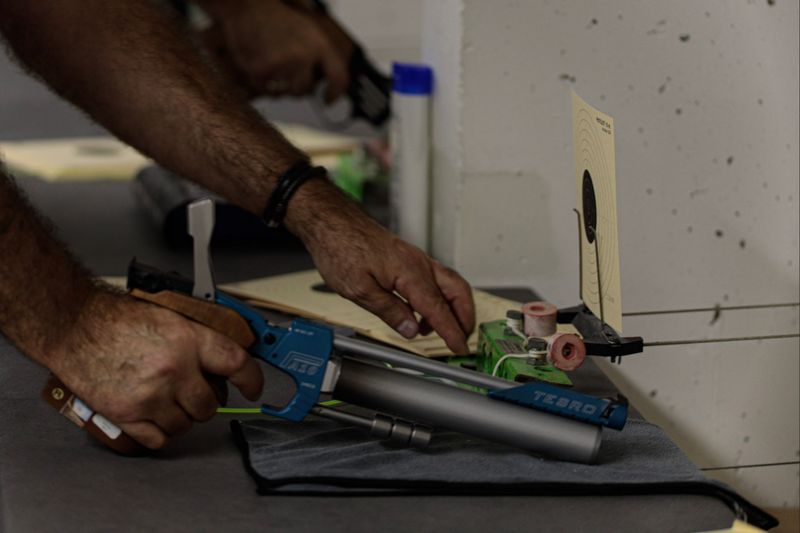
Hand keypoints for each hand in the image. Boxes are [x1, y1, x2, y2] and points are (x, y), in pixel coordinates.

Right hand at [50, 290, 263, 449]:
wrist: (73, 326)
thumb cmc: (116, 319)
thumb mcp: (169, 317)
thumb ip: (197, 340)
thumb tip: (223, 362)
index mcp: (188, 340)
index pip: (237, 363)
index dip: (252, 380)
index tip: (254, 389)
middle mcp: (174, 369)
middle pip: (210, 405)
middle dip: (204, 400)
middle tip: (192, 391)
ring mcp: (150, 395)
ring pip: (186, 424)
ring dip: (181, 416)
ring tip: (166, 399)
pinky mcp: (127, 414)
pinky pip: (158, 439)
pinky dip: (159, 432)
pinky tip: (152, 415)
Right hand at [200, 0, 349, 101]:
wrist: (249, 6)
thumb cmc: (278, 19)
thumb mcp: (310, 33)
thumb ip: (320, 56)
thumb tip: (324, 82)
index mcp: (319, 45)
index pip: (338, 77)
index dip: (335, 92)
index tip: (328, 99)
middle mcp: (302, 56)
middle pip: (304, 90)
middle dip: (296, 86)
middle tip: (285, 71)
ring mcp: (281, 65)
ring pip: (283, 92)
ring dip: (277, 85)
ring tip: (271, 63)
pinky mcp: (260, 71)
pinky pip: (263, 90)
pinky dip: (259, 81)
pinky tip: (259, 63)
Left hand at [287, 182, 475, 353]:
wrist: (332, 221)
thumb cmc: (340, 248)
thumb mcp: (359, 289)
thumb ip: (389, 311)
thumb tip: (410, 330)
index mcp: (410, 272)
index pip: (438, 308)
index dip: (451, 331)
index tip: (459, 347)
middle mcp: (419, 263)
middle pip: (458, 292)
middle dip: (465, 317)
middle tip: (462, 339)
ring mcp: (416, 259)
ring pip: (450, 284)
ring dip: (454, 308)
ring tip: (440, 331)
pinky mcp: (409, 258)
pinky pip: (435, 280)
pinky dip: (438, 298)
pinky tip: (421, 313)